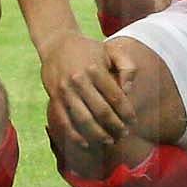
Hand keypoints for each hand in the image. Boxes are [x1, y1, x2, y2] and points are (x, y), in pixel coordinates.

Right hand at [39, 30, 136, 148]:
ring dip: (98, 135)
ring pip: (84, 120)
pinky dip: (75, 136)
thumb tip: (128, 90)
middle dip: (116, 126)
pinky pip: (64, 122)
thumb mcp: (110, 51)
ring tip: (109, 141)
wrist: (56, 43)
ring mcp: (65, 91)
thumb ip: (127, 67)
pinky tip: (86, 144)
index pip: (116, 97)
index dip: (127, 112)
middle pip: (102, 111)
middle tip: (124, 134)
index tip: (133, 121)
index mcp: (95, 69)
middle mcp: (79, 80)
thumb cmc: (89, 49)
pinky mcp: (53, 98)